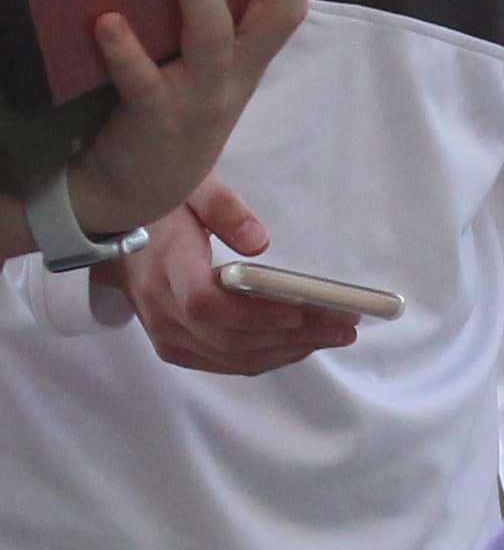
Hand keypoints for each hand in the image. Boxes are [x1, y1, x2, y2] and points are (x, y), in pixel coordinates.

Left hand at [61, 0, 310, 242]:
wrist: (132, 188)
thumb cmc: (165, 116)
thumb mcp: (199, 71)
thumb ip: (203, 21)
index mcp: (244, 63)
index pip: (285, 6)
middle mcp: (230, 78)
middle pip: (271, 17)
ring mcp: (196, 100)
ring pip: (210, 38)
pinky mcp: (154, 120)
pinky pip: (143, 82)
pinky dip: (126, 51)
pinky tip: (107, 20)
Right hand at [107, 185, 336, 377]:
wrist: (114, 235)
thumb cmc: (161, 208)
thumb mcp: (189, 187)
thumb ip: (222, 206)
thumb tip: (258, 241)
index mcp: (164, 262)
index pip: (205, 303)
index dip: (254, 315)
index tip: (299, 311)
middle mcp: (159, 305)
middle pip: (230, 338)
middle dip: (292, 336)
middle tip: (343, 327)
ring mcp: (164, 331)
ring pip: (232, 356)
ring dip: (288, 351)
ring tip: (334, 336)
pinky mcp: (174, 346)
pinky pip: (225, 362)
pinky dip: (268, 358)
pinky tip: (302, 345)